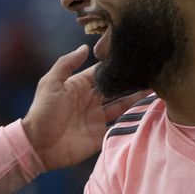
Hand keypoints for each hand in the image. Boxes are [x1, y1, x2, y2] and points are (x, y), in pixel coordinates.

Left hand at [21, 45, 148, 170]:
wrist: (37, 146)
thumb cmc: (42, 112)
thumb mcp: (50, 83)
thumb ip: (66, 64)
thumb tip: (84, 47)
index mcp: (80, 86)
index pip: (102, 73)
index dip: (117, 66)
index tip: (135, 58)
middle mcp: (91, 101)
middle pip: (116, 89)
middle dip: (132, 82)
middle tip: (153, 73)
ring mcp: (97, 119)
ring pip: (122, 106)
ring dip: (137, 100)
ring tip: (157, 90)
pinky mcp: (100, 136)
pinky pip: (119, 126)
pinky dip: (132, 120)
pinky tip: (148, 112)